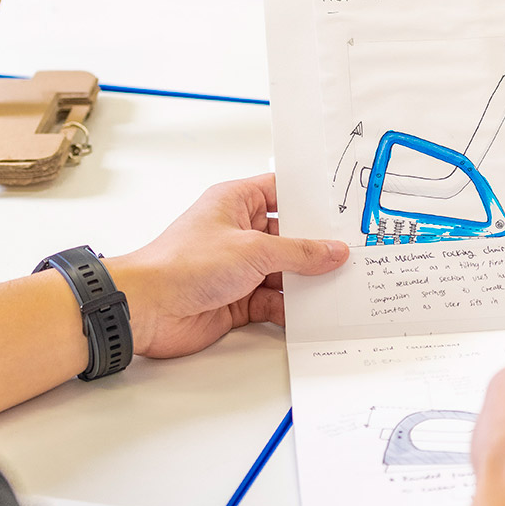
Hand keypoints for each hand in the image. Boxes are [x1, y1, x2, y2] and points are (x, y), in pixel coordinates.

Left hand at [107, 173, 348, 358]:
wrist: (148, 309)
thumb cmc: (183, 265)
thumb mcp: (253, 250)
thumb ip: (298, 252)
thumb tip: (332, 251)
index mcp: (235, 203)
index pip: (281, 192)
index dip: (311, 199)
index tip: (344, 207)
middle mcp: (238, 232)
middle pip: (289, 237)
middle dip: (318, 247)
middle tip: (356, 251)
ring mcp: (239, 268)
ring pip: (285, 272)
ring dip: (309, 281)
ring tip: (345, 285)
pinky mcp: (238, 299)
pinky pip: (275, 302)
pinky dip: (293, 309)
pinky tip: (316, 313)